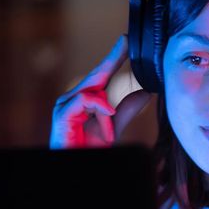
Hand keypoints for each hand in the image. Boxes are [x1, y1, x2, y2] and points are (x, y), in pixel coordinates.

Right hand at [50, 34, 152, 148]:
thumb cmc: (89, 149)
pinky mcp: (62, 115)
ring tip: (110, 133)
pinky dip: (99, 109)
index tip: (126, 41)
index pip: (101, 75)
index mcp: (84, 100)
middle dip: (112, 58)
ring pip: (92, 90)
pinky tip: (108, 120)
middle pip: (95, 75)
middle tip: (126, 40)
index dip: (114, 58)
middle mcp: (72, 99)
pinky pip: (85, 100)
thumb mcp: (114, 127)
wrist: (76, 167)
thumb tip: (146, 92)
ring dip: (106, 111)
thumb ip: (127, 110)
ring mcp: (64, 106)